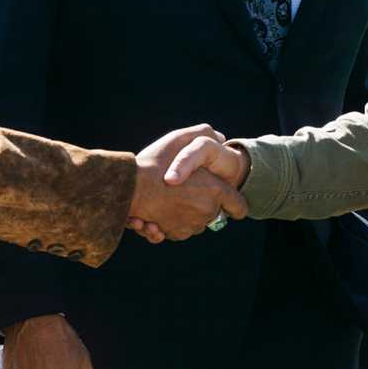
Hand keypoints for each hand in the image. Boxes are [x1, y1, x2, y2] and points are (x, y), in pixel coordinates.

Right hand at [125, 125, 246, 242]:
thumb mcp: (181, 139)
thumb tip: (220, 136)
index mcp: (215, 191)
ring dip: (182, 213)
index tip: (232, 207)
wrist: (128, 188)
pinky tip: (154, 212)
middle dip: (201, 203)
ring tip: (164, 201)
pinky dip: (167, 223)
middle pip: (212, 213)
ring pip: (192, 222)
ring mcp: (189, 226)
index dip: (236, 205)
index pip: (238, 206)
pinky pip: (175, 230)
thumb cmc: (154, 163)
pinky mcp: (172, 234)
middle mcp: (206, 212)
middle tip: (183, 191)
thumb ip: (204, 134)